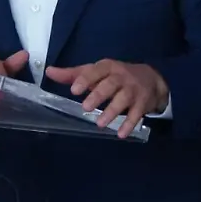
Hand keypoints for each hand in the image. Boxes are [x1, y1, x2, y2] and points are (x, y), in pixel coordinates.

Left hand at [44, 59, 168, 138]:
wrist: (151, 78)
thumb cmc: (116, 75)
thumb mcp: (96, 71)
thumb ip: (73, 74)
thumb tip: (49, 71)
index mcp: (108, 67)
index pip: (96, 71)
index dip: (86, 79)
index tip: (74, 90)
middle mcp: (121, 76)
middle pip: (110, 84)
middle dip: (98, 95)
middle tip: (85, 107)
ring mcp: (133, 89)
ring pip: (124, 99)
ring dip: (112, 111)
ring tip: (100, 124)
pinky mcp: (142, 103)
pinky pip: (137, 113)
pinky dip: (130, 124)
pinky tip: (121, 134)